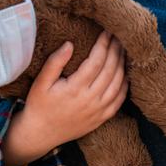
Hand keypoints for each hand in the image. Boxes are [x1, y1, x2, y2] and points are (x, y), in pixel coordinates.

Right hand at [2, 31, 127, 165]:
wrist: (41, 133)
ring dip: (122, 64)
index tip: (106, 32)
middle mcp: (90, 100)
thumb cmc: (40, 104)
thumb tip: (70, 44)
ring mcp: (98, 110)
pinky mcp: (102, 118)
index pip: (96, 61)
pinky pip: (120, 99)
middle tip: (118, 36)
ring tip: (122, 50)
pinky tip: (124, 72)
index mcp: (75, 89)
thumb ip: (55, 62)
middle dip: (115, 50)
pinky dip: (125, 84)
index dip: (103, 45)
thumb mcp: (41, 82)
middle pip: (110, 70)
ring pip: (118, 83)